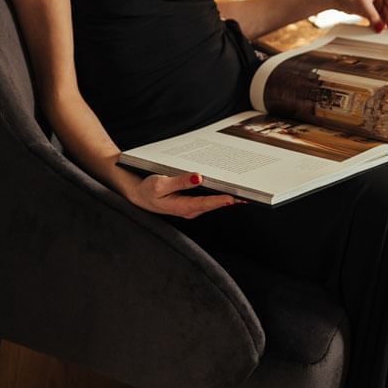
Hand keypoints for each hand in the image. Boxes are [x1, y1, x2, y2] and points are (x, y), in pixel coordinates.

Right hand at [127, 172, 243, 218]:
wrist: (138, 195)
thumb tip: (198, 178)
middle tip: (249, 195)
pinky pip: (208, 198)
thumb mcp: (160, 184)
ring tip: (243, 190)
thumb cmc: (148, 190)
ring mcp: (191, 207)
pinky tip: (226, 187)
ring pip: (212, 202)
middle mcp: (189, 210)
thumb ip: (180, 181)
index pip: (204, 204)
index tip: (233, 198)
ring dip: (226, 197)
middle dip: (230, 200)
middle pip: (213, 204)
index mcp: (182, 207)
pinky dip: (217, 193)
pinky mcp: (191, 202)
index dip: (219, 201)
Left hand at [320, 0, 387, 31]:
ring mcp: (377, 5)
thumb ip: (373, 17)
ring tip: (381, 32)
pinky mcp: (372, 12)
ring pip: (385, 17)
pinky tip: (376, 30)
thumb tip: (380, 29)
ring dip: (383, 24)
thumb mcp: (363, 5)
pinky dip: (377, 25)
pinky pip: (378, 20)